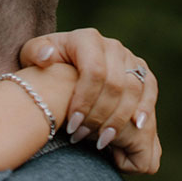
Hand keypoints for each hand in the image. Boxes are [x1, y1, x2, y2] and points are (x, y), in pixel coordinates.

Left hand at [19, 29, 160, 174]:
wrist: (65, 62)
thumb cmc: (45, 62)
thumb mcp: (32, 55)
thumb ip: (35, 53)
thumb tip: (47, 55)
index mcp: (86, 39)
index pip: (94, 71)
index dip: (85, 100)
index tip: (71, 125)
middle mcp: (112, 46)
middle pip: (115, 83)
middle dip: (99, 115)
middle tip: (81, 137)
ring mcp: (129, 58)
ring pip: (134, 89)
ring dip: (119, 118)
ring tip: (102, 141)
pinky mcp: (141, 71)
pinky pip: (150, 89)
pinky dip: (145, 108)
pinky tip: (136, 127)